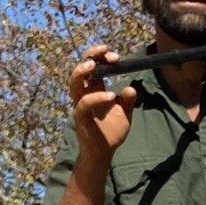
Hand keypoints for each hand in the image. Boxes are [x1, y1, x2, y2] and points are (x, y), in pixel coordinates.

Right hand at [70, 43, 136, 160]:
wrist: (105, 153)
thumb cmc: (111, 132)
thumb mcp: (125, 113)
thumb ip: (128, 100)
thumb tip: (131, 88)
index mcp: (95, 89)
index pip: (93, 66)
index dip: (101, 57)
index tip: (115, 56)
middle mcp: (85, 94)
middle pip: (81, 68)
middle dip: (91, 56)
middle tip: (106, 51)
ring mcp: (81, 105)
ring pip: (74, 82)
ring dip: (83, 71)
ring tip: (96, 65)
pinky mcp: (80, 118)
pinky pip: (83, 104)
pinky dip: (96, 98)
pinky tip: (110, 96)